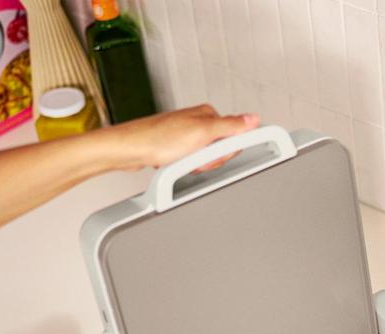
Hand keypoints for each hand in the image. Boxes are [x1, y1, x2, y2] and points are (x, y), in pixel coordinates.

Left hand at [96, 104, 260, 171]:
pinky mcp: (179, 148)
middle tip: (195, 158)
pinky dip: (188, 167)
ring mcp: (189, 136)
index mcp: (208, 114)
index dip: (227, 151)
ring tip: (183, 160)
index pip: (235, 137)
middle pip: (222, 150)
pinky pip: (194, 163)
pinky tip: (177, 163)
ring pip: (208, 159)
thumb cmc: (158, 139)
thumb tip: (253, 118)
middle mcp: (199, 122)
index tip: (215, 153)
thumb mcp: (202, 132)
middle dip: (211, 160)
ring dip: (198, 165)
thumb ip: (231, 126)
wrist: (131, 150)